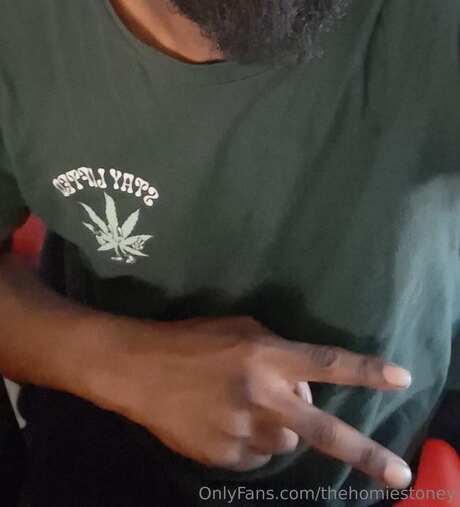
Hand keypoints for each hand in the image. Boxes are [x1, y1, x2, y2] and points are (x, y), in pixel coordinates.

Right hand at [100, 314, 411, 488]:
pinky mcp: (224, 458)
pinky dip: (251, 443)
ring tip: (247, 407)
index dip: (367, 372)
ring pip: (287, 443)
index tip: (402, 378)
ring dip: (280, 428)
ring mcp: (243, 432)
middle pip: (324, 430)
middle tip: (400, 475)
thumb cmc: (193, 339)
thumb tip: (306, 387)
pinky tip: (225, 421)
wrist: (137, 370)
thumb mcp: (241, 328)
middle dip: (366, 453)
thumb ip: (279, 353)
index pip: (327, 364)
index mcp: (267, 357)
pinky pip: (257, 458)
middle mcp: (262, 397)